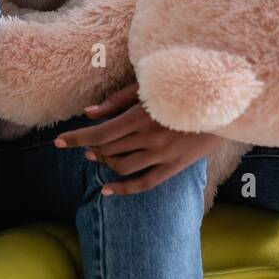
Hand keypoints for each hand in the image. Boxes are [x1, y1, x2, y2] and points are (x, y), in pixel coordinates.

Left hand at [53, 80, 222, 194]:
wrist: (221, 104)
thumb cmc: (181, 87)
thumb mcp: (148, 87)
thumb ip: (117, 101)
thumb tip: (89, 113)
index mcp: (141, 116)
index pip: (100, 133)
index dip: (76, 138)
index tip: (58, 141)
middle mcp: (149, 140)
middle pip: (109, 150)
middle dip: (90, 148)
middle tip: (82, 144)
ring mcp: (162, 156)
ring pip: (122, 167)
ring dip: (104, 163)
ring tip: (94, 157)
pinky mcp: (174, 167)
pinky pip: (144, 184)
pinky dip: (123, 189)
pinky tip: (107, 191)